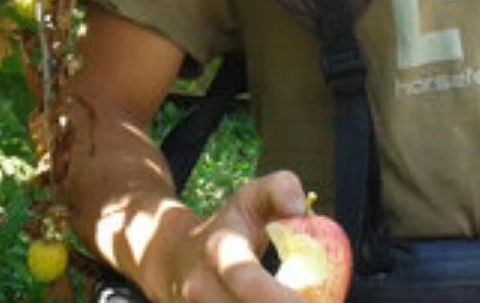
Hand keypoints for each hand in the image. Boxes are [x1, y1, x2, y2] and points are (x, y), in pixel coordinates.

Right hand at [150, 170, 310, 302]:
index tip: (308, 302)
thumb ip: (279, 189)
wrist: (172, 258)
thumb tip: (299, 209)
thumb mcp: (249, 198)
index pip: (244, 277)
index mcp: (219, 251)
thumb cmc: (224, 228)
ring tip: (296, 301)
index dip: (276, 296)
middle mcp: (202, 289)